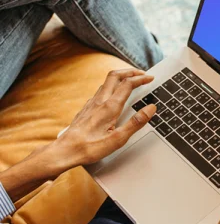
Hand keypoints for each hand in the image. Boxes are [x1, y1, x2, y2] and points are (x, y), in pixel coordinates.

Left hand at [0, 68, 155, 201]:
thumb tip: (150, 109)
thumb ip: (136, 122)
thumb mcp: (118, 139)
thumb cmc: (89, 147)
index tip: (150, 79)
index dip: (141, 79)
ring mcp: (92, 103)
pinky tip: (114, 94)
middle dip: (130, 71)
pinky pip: (101, 90)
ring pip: (107, 81)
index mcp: (110, 107)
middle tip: (141, 74)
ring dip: (121, 77)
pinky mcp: (87, 108)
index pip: (128, 84)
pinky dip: (112, 86)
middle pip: (116, 75)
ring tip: (131, 80)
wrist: (64, 151)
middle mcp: (100, 101)